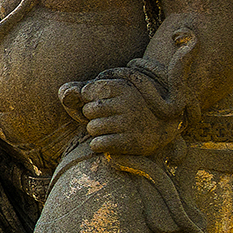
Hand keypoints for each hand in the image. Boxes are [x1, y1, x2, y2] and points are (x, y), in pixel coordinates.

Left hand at [62, 77, 181, 156]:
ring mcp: (129, 123)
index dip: (90, 99)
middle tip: (108, 118)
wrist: (165, 129)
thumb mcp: (116, 91)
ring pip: (92, 128)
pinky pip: (97, 144)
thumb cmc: (131, 107)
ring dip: (96, 131)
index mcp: (125, 87)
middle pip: (88, 110)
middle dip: (93, 116)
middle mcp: (128, 103)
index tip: (103, 103)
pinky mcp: (129, 143)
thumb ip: (87, 89)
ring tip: (111, 130)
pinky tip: (110, 141)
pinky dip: (99, 145)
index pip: (88, 91)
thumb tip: (68, 94)